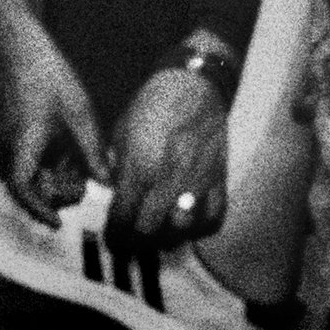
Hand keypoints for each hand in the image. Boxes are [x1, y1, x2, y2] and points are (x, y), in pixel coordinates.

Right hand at [0, 0, 107, 222]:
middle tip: (84, 179)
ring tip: (76, 162)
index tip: (58, 224)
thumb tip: (107, 186)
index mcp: (23, 143)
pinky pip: (29, 172)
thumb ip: (93, 153)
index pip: (21, 188)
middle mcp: (7, 151)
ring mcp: (6, 151)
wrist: (25, 59)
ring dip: (55, 182)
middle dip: (58, 193)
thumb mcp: (82, 116)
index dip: (37, 210)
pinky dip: (50, 172)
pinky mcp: (10, 149)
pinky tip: (66, 156)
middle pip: (30, 190)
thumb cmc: (52, 82)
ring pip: (30, 183)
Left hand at [106, 67, 228, 246]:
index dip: (114, 235)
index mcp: (139, 166)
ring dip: (168, 239)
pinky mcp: (219, 178)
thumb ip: (115, 167)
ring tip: (157, 237)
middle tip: (130, 245)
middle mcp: (168, 178)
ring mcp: (197, 180)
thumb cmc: (152, 105)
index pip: (123, 216)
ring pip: (183, 230)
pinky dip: (201, 229)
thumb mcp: (121, 132)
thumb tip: (110, 193)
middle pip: (150, 230)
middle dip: (135, 243)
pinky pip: (214, 217)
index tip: (112, 240)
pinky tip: (189, 227)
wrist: (193, 84)